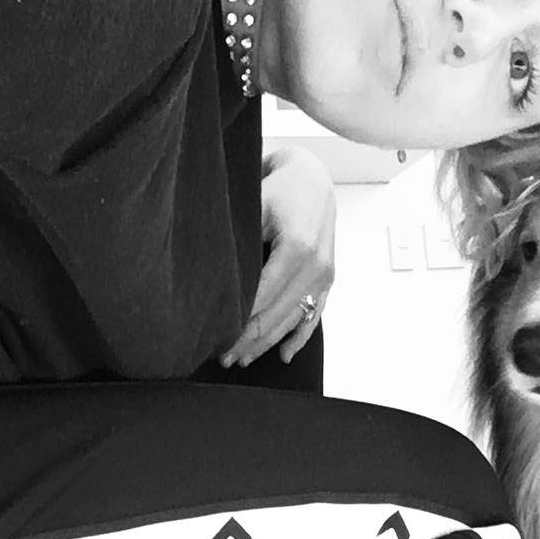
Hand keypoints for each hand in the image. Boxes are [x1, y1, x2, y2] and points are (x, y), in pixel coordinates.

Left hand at [222, 146, 336, 367]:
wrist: (312, 179)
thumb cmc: (279, 189)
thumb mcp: (253, 208)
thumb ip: (238, 246)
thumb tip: (211, 285)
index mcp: (297, 248)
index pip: (261, 299)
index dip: (237, 324)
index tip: (215, 338)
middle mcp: (316, 266)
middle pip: (276, 316)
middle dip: (248, 340)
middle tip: (223, 357)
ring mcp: (325, 276)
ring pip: (292, 321)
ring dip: (266, 344)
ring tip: (242, 359)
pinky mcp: (327, 281)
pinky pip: (313, 317)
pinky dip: (299, 338)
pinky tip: (284, 356)